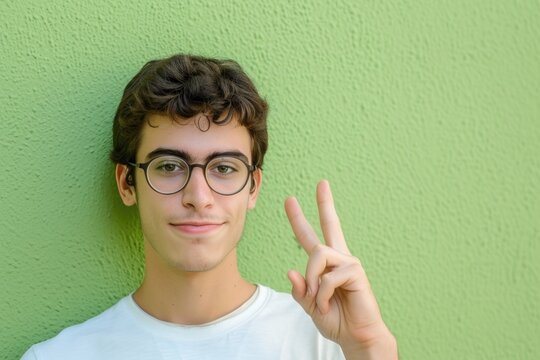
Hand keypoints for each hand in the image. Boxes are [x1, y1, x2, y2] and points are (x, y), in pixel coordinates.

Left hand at [285, 180, 396, 358]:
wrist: (355, 337)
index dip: (299, 220)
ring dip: (311, 279)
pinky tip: (327, 304)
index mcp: (326, 265)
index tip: (292, 200)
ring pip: (318, 253)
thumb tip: (290, 271)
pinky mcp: (355, 272)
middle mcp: (338, 259)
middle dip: (325, 203)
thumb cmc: (335, 320)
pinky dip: (321, 294)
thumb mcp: (310, 306)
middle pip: (330, 225)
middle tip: (322, 183)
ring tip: (316, 299)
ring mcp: (348, 263)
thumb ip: (300, 290)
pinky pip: (327, 277)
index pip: (310, 237)